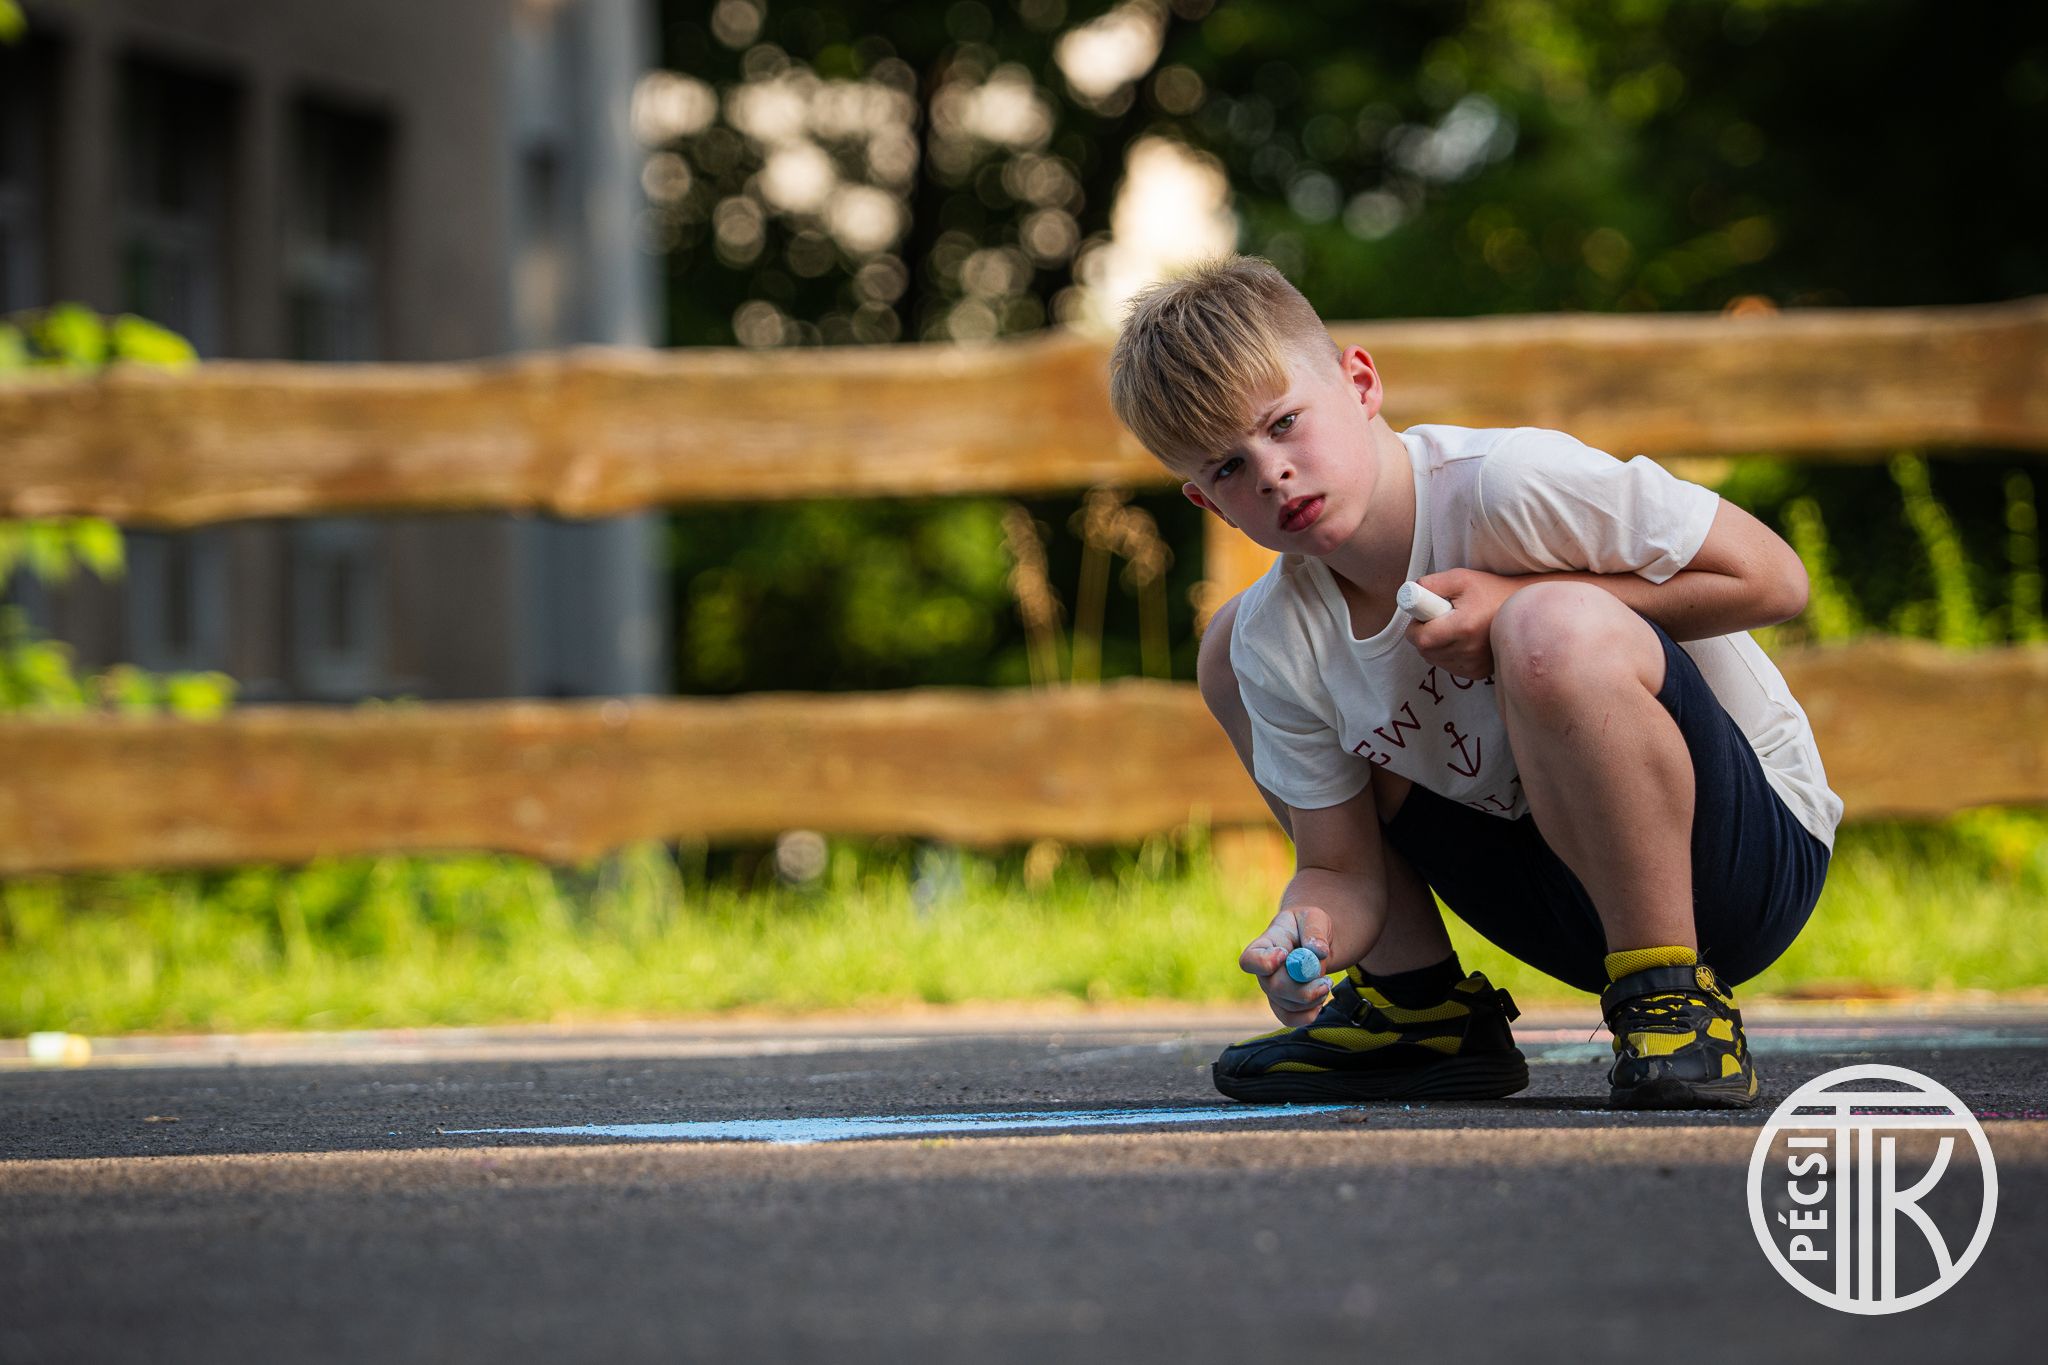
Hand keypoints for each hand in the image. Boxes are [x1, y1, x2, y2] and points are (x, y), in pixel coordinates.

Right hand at [1240, 905, 1334, 1025]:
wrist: (1314, 941)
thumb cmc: (1309, 925)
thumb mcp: (1314, 918)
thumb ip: (1314, 932)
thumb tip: (1318, 952)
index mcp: (1265, 945)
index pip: (1250, 960)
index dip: (1263, 962)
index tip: (1284, 955)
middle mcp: (1263, 971)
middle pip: (1272, 987)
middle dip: (1302, 988)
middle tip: (1326, 981)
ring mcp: (1272, 990)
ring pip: (1286, 1005)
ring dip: (1313, 998)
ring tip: (1326, 981)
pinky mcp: (1283, 1005)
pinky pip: (1290, 1019)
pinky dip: (1309, 1013)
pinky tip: (1321, 998)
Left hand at [1405, 568, 1517, 679]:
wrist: (1524, 609)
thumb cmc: (1491, 591)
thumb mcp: (1461, 578)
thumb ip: (1431, 584)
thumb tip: (1408, 593)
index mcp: (1463, 628)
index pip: (1420, 639)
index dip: (1415, 626)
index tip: (1424, 615)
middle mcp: (1468, 651)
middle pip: (1425, 651)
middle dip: (1424, 634)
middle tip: (1440, 617)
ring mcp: (1474, 665)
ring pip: (1434, 660)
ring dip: (1435, 645)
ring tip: (1453, 626)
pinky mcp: (1478, 673)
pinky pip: (1448, 666)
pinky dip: (1447, 654)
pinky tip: (1461, 639)